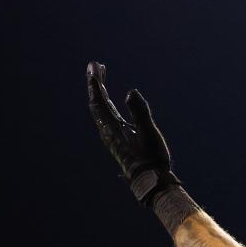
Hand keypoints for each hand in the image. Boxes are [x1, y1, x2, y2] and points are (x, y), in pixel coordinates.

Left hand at [86, 61, 178, 204]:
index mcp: (112, 128)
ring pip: (100, 109)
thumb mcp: (149, 133)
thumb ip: (140, 112)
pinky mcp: (118, 139)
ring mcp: (112, 136)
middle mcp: (108, 131)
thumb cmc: (151, 158)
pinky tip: (110, 103)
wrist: (151, 181)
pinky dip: (106, 104)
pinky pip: (106, 117)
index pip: (100, 101)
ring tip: (102, 78)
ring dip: (100, 92)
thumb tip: (131, 92)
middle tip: (95, 65)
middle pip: (97, 102)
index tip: (93, 67)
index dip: (96, 83)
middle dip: (96, 84)